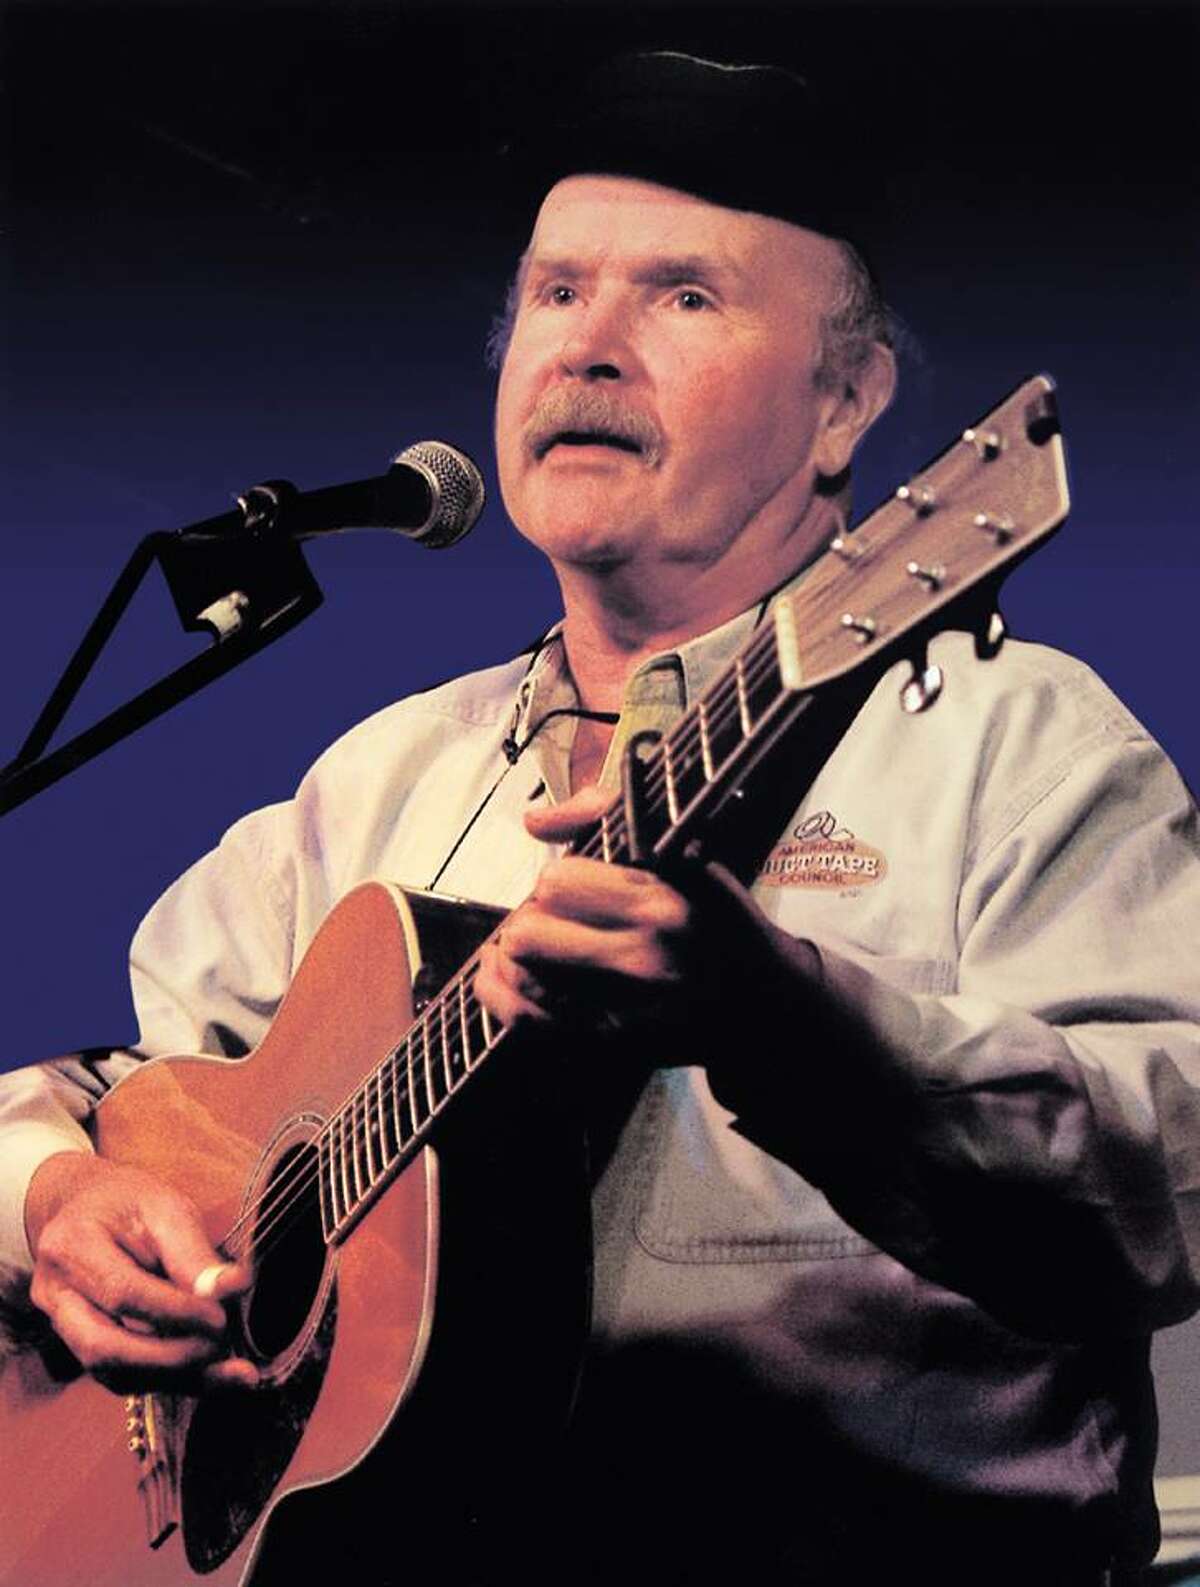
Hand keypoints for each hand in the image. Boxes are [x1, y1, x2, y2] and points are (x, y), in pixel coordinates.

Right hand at [26, 1151, 256, 1393]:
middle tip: (221, 1348)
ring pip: (111, 1372)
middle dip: (169, 1359)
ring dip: (174, 1379)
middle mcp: (54, 1293)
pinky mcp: (81, 1346)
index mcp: (71, 1246)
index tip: (220, 1318)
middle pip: (103, 1347)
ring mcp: (61, 1325)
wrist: (90, 1207)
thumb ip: (195, 1252)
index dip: (174, 1312)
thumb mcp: (166, 1208)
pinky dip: (168, 1381)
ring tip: (229, 1372)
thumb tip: (234, 1287)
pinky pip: (120, 1377)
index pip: (122, 1293)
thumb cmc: (130, 1203)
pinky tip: (211, 1375)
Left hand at [474, 786, 820, 1045]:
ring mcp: (623, 1010)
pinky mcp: (610, 1045)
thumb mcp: (685, 854)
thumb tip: (533, 823)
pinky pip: (525, 1021)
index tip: (579, 888)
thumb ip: (605, 818)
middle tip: (558, 921)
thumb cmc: (720, 921)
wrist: (765, 1002)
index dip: (560, 882)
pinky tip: (503, 976)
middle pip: (528, 933)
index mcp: (660, 905)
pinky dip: (502, 994)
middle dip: (534, 919)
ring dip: (518, 956)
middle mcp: (640, 960)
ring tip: (543, 947)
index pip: (557, 884)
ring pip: (520, 975)